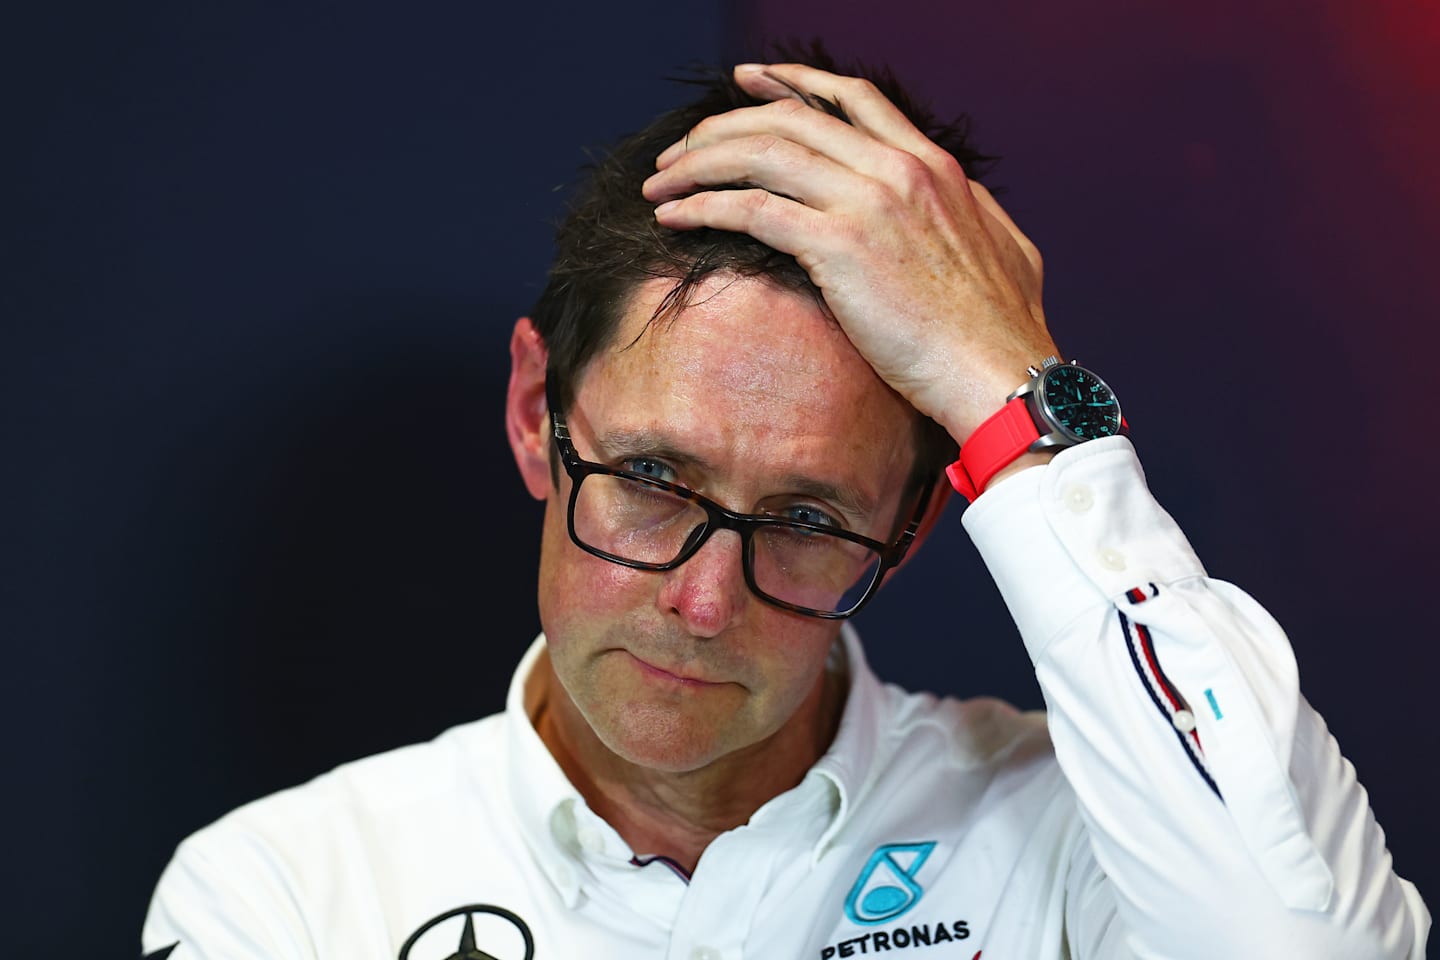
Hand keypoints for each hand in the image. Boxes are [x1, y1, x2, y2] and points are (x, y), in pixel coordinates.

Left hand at [643, 61, 1059, 442]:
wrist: (1001, 373)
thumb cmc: (1002, 332)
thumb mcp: (1005, 248)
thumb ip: (974, 212)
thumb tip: (965, 202)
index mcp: (933, 166)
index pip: (852, 99)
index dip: (793, 84)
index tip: (750, 82)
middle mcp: (898, 169)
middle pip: (790, 119)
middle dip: (724, 126)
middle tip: (682, 149)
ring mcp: (868, 202)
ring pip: (761, 153)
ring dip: (699, 163)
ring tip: (660, 182)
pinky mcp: (840, 246)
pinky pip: (751, 208)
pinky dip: (703, 206)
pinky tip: (673, 217)